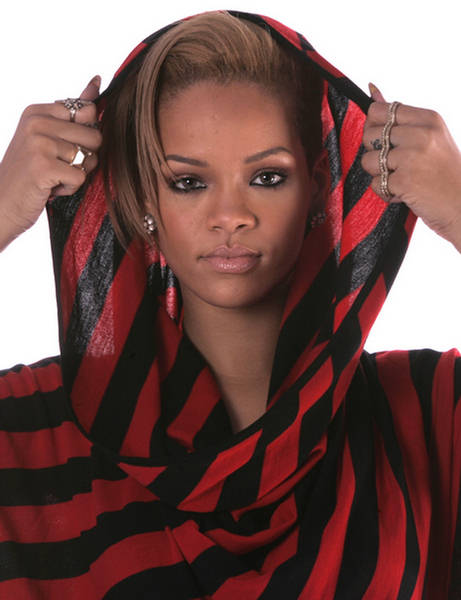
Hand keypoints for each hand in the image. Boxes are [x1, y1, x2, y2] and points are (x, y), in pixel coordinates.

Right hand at [0, 75, 101, 250]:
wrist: (1, 205)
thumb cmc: (29, 173)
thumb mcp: (48, 136)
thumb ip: (74, 110)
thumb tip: (98, 81)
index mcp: (38, 111)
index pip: (89, 112)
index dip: (85, 137)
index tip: (60, 148)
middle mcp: (36, 122)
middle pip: (94, 136)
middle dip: (84, 158)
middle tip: (58, 166)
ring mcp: (38, 143)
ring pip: (89, 158)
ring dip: (76, 175)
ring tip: (52, 177)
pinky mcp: (43, 166)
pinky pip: (81, 177)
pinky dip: (70, 188)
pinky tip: (50, 188)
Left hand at [361, 83, 460, 251]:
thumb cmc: (443, 173)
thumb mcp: (430, 137)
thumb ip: (400, 117)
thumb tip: (371, 89)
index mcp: (428, 119)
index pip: (381, 110)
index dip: (374, 127)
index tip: (386, 142)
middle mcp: (421, 134)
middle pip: (370, 135)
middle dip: (374, 153)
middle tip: (395, 165)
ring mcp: (412, 157)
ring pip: (368, 160)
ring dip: (378, 175)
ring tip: (401, 179)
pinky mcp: (404, 181)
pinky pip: (375, 183)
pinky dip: (385, 192)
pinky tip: (404, 194)